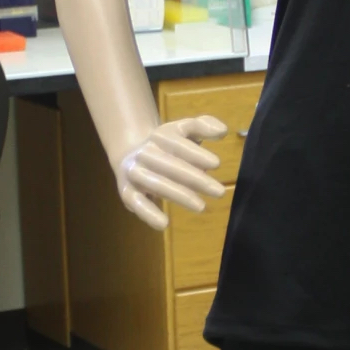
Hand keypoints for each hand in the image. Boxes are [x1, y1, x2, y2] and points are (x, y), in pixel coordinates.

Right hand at [113, 115, 226, 230]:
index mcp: (160, 136)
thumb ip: (203, 125)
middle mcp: (145, 153)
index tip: (217, 164)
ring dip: (179, 195)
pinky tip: (164, 224)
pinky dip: (148, 213)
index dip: (196, 153)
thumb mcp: (183, 131)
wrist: (131, 156)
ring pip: (157, 184)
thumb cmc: (167, 147)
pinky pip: (137, 203)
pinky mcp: (127, 192)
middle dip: (195, 179)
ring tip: (201, 206)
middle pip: (171, 166)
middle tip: (220, 191)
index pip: (178, 144)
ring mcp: (135, 173)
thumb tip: (222, 130)